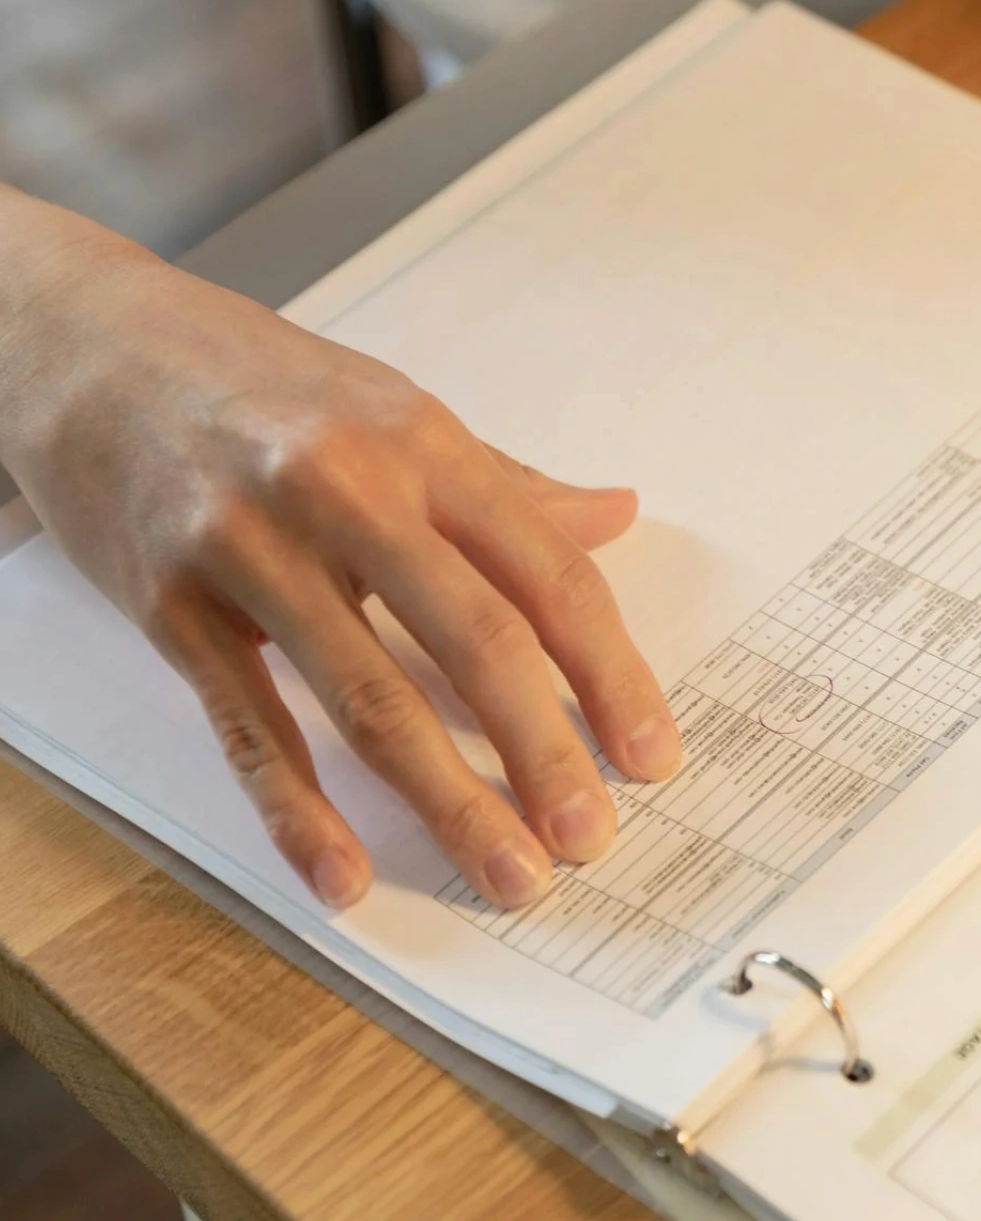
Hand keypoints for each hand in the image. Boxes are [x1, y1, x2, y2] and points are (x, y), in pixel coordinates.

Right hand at [0, 192, 680, 911]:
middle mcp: (348, 493)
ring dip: (447, 800)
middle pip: (474, 640)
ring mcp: (254, 550)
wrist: (89, 344)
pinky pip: (249, 726)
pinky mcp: (171, 606)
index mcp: (425, 446)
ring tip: (507, 873)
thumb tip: (618, 515)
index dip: (609, 673)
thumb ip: (508, 484)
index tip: (651, 754)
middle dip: (542, 752)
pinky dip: (299, 811)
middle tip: (591, 840)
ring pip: (369, 696)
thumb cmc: (260, 384)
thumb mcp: (398, 411)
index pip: (546, 574)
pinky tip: (343, 876)